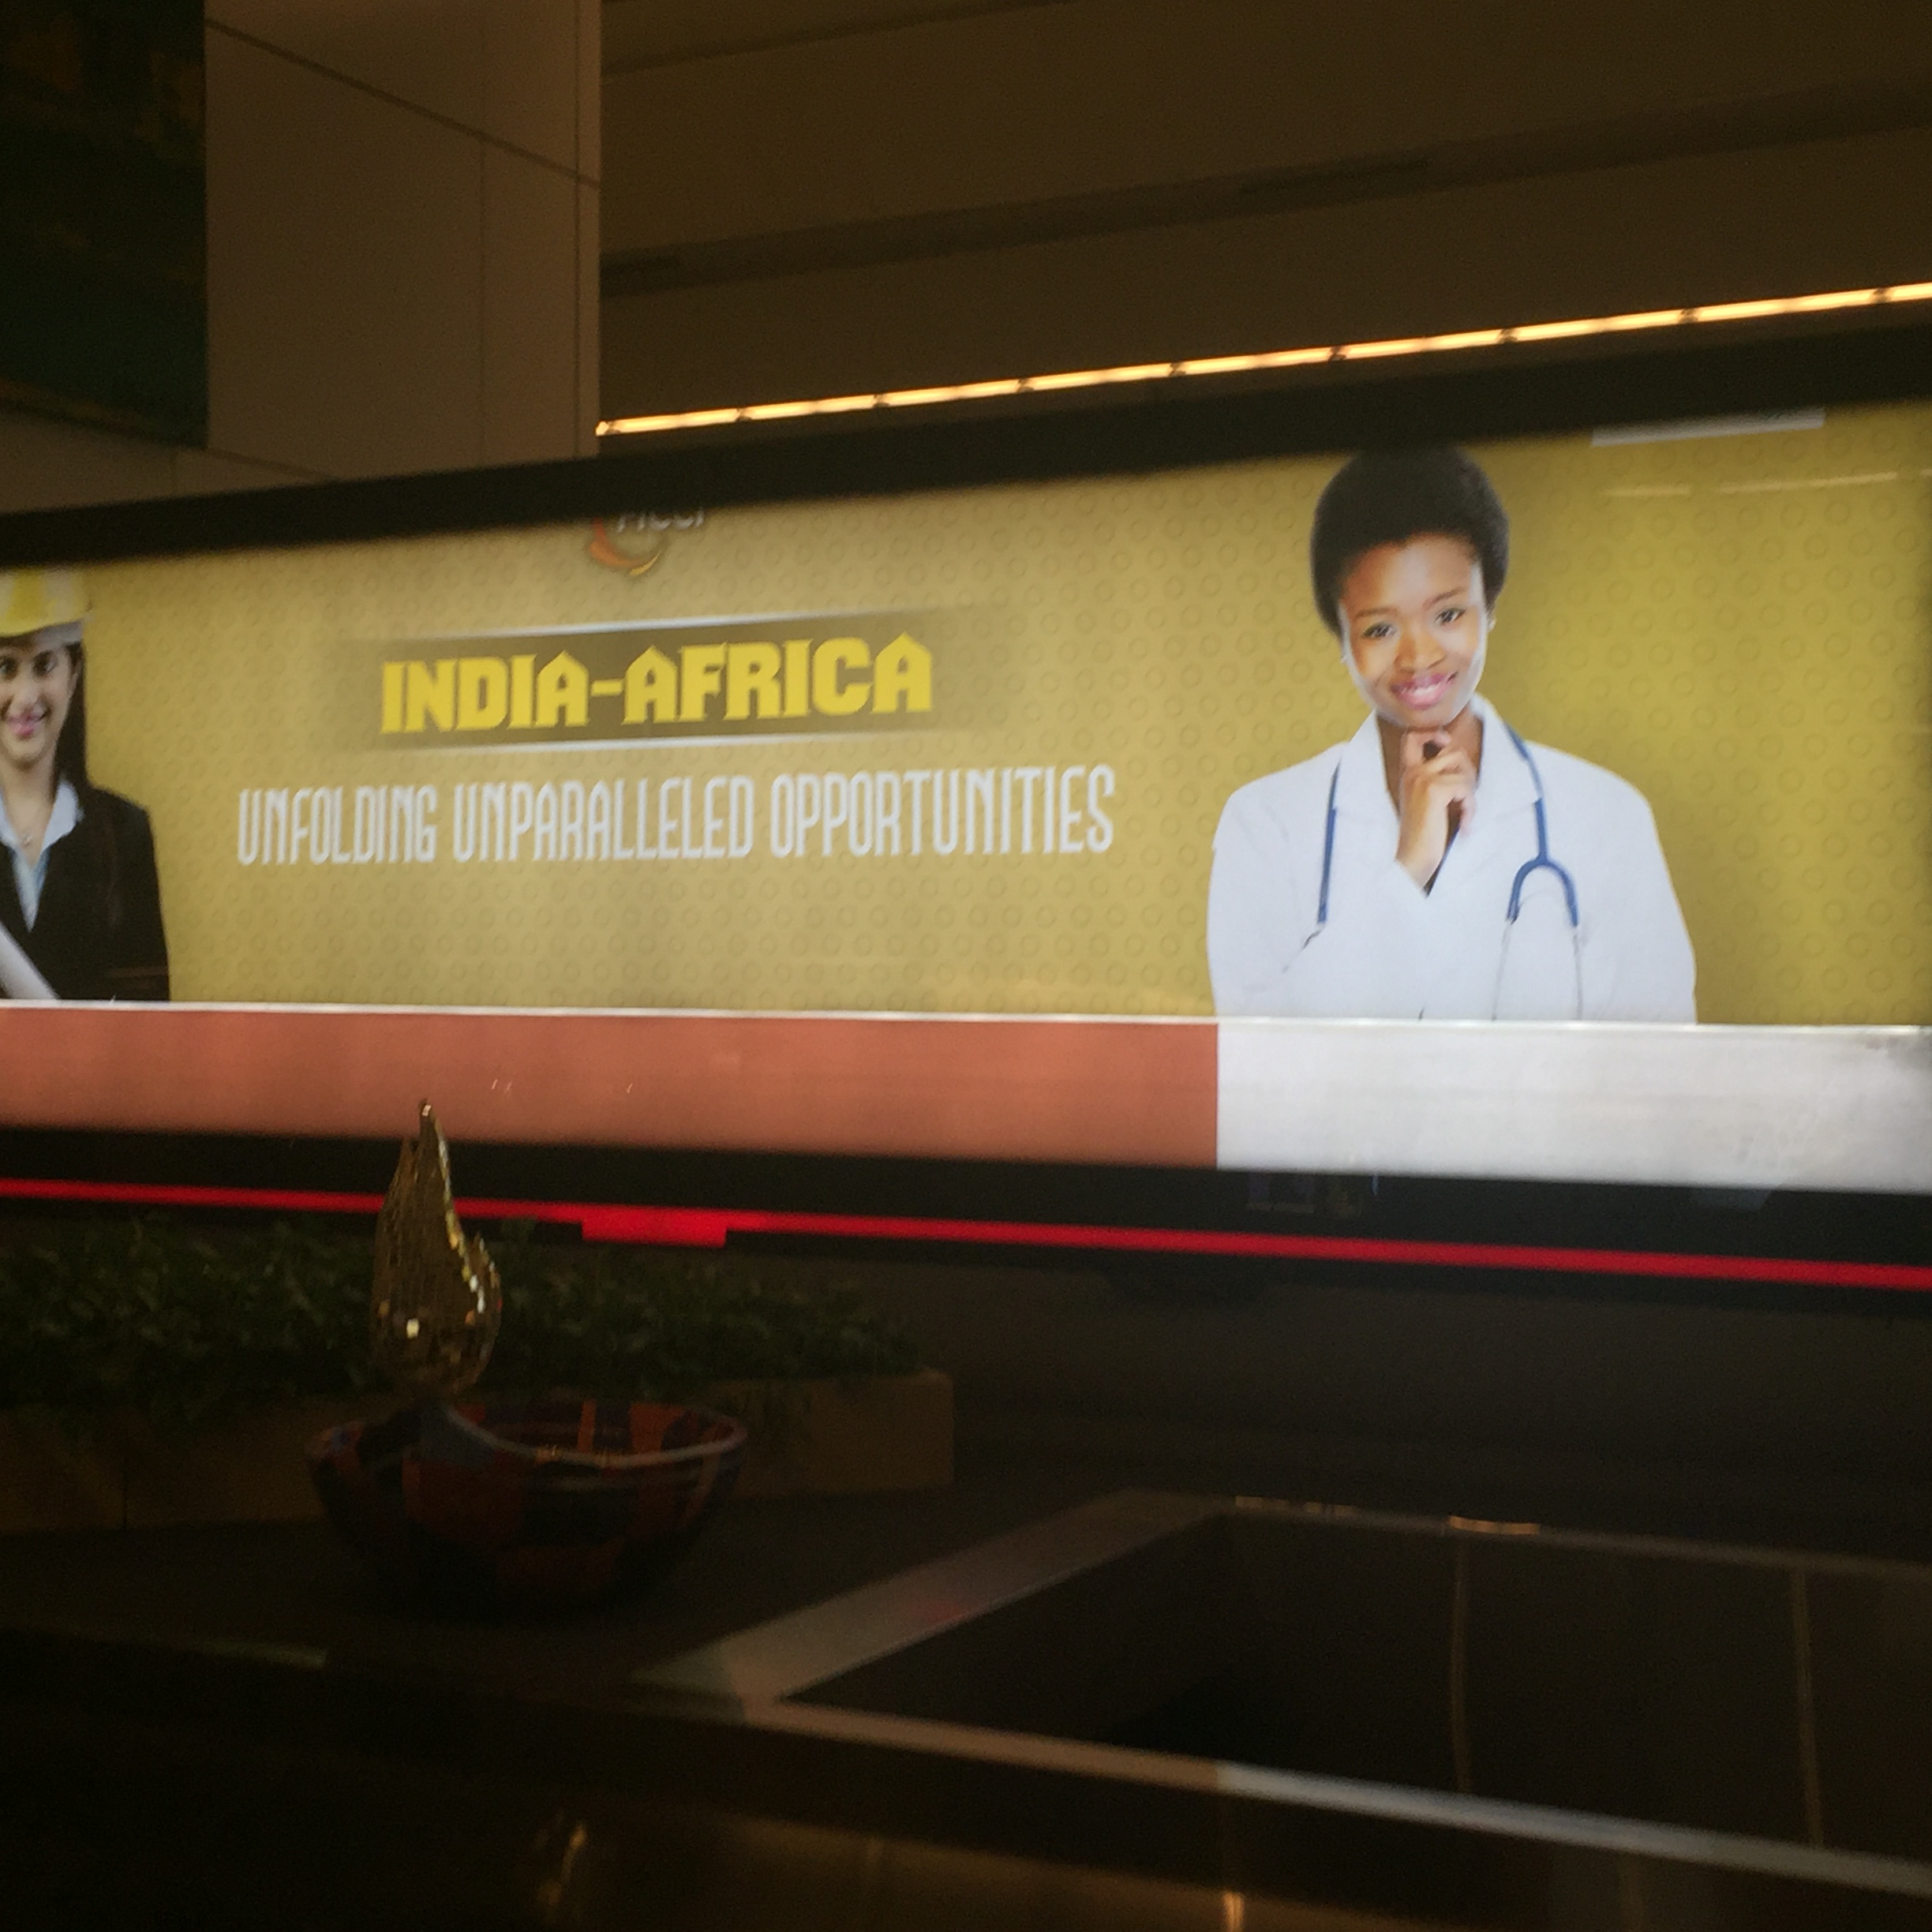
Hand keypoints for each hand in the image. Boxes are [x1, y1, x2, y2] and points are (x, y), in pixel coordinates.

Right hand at [1394, 730, 1475, 888]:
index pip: (1413, 737)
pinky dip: (1470, 808)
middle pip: (1452, 751)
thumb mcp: (1425, 801)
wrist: (1413, 857)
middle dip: (1468, 771)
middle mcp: (1413, 772)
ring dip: (1471, 792)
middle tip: (1466, 796)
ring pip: (1463, 769)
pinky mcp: (1435, 791)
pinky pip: (1466, 788)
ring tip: (1465, 812)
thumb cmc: (1422, 834)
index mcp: (1408, 773)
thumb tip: (1462, 766)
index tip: (1445, 747)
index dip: (1433, 734)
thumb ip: (1436, 780)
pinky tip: (1464, 825)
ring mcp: (1422, 779)